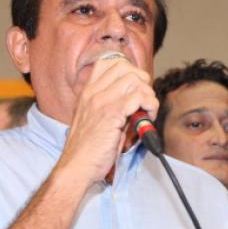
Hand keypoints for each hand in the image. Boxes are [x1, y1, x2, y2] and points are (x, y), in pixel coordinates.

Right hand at [56, 54, 157, 183]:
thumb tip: (137, 101)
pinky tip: (147, 118)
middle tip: (144, 100)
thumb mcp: (96, 120)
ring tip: (147, 112)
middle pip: (125, 67)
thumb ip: (113, 106)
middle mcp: (93, 92)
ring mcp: (101, 101)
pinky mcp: (111, 114)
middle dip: (142, 81)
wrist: (77, 166)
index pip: (109, 62)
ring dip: (148, 95)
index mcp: (87, 92)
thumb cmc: (88, 149)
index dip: (129, 71)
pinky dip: (150, 106)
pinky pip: (138, 97)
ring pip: (134, 80)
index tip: (136, 89)